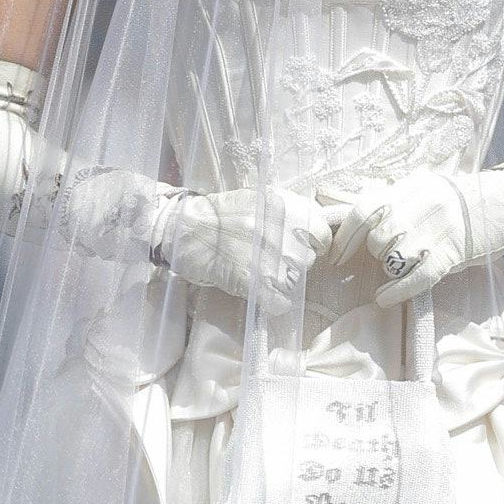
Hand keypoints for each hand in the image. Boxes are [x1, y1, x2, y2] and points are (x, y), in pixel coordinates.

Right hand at [162, 184, 334, 302]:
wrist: (181, 229)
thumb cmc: (215, 216)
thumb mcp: (256, 200)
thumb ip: (284, 213)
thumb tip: (309, 231)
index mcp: (284, 206)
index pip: (322, 233)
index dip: (312, 245)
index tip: (301, 249)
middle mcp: (282, 229)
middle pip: (308, 260)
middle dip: (291, 265)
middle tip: (267, 262)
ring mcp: (270, 255)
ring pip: (295, 282)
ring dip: (280, 284)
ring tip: (257, 275)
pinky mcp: (255, 280)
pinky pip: (280, 302)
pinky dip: (272, 303)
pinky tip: (257, 293)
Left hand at [325, 166, 503, 306]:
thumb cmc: (456, 201)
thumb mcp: (420, 190)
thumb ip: (386, 200)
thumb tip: (334, 205)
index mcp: (409, 187)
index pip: (364, 209)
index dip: (345, 236)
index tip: (335, 255)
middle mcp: (421, 204)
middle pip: (378, 236)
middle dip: (374, 253)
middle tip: (384, 257)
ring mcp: (437, 228)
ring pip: (394, 255)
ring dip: (388, 267)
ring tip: (396, 269)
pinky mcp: (452, 252)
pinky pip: (417, 276)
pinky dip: (397, 290)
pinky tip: (385, 297)